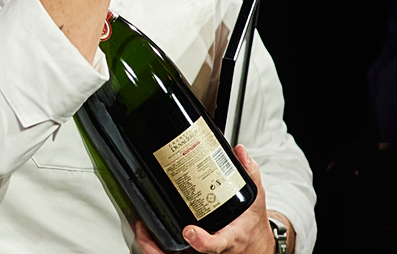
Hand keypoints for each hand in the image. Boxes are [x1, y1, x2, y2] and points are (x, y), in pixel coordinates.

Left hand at [135, 146, 274, 253]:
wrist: (255, 246)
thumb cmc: (251, 228)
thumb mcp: (255, 199)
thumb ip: (249, 173)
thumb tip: (239, 152)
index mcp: (230, 239)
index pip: (216, 245)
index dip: (202, 241)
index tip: (189, 231)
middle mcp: (215, 252)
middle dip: (162, 247)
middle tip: (145, 229)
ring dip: (154, 248)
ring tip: (141, 230)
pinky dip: (158, 248)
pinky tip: (148, 234)